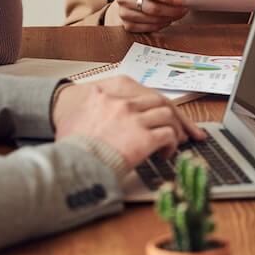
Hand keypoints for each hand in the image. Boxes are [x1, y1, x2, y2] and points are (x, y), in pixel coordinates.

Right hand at [53, 76, 206, 167]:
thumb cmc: (71, 144)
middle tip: (186, 130)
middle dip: (177, 116)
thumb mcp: (79, 116)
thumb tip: (113, 120)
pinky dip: (171, 144)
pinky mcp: (143, 137)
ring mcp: (134, 119)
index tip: (167, 113)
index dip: (159, 104)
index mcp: (110, 91)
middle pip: (161, 101)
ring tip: (174, 142)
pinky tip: (165, 154)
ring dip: (175, 130)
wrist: (68, 163)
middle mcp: (124, 102)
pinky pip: (168, 135)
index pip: (144, 93)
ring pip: (168, 116)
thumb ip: (100, 109)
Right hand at [104, 0, 187, 32]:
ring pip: (150, 19)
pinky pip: (147, 28)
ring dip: (168, 18)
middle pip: (151, 8)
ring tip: (178, 15)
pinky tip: (168, 21)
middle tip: (184, 9)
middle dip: (171, 10)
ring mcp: (123, 13)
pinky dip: (160, 25)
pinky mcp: (127, 25)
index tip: (181, 0)